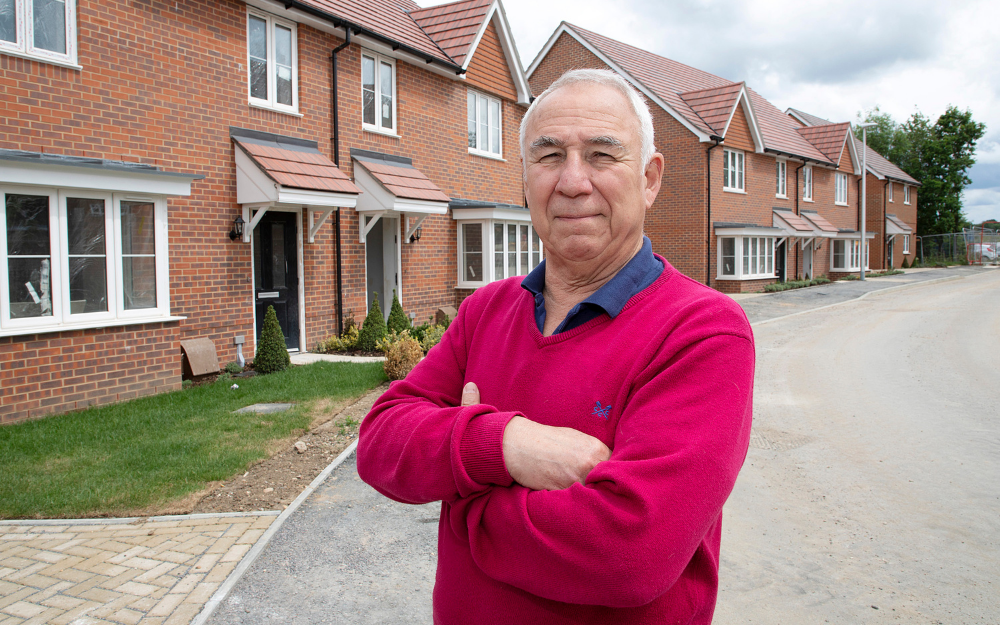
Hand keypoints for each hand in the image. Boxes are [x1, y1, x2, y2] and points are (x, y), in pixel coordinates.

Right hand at [461, 382, 610, 490]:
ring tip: (588, 501)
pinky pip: (576, 503)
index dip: (616, 478)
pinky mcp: (562, 492)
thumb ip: (593, 452)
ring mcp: (576, 479)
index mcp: (595, 449)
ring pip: (594, 496)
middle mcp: (590, 463)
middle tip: (604, 496)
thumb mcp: (575, 438)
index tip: (614, 484)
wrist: (516, 445)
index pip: (619, 469)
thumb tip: (609, 465)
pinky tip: (572, 502)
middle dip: (607, 491)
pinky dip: (575, 504)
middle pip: (610, 485)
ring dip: (593, 499)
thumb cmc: (545, 440)